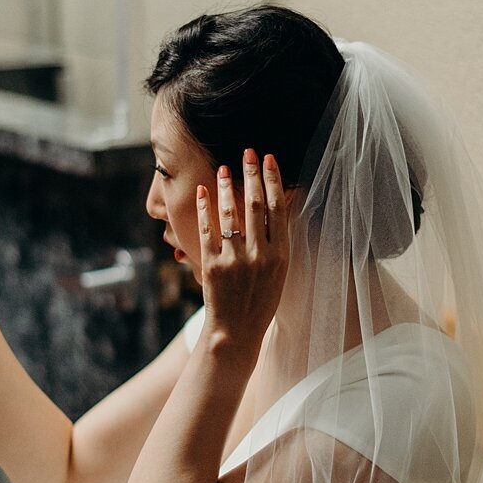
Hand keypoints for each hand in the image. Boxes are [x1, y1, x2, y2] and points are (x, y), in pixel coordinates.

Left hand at [196, 149, 288, 356]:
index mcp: (280, 256)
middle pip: (255, 205)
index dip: (273, 181)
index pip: (278, 209)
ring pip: (231, 214)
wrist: (237, 331)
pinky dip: (205, 209)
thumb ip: (276, 240)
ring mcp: (235, 261)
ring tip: (223, 167)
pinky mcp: (212, 267)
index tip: (269, 158)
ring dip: (227, 186)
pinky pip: (207, 231)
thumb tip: (275, 205)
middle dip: (251, 174)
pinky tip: (202, 191)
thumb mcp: (279, 272)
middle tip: (248, 151)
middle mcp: (260, 256)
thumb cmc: (260, 300)